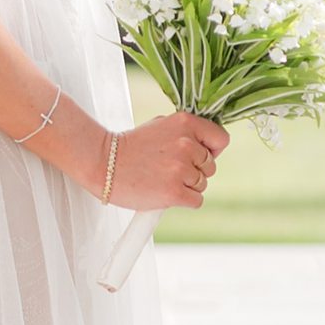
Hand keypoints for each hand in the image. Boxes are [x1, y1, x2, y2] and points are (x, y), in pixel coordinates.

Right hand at [107, 110, 228, 210]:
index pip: (221, 139)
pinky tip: (164, 193)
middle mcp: (186, 144)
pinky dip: (183, 201)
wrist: (102, 164)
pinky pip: (196, 200)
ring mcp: (181, 168)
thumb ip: (186, 133)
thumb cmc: (130, 147)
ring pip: (202, 184)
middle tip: (169, 169)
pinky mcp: (175, 191)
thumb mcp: (161, 126)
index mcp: (185, 123)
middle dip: (195, 170)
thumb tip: (209, 147)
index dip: (213, 150)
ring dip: (186, 186)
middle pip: (211, 166)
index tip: (199, 155)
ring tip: (162, 179)